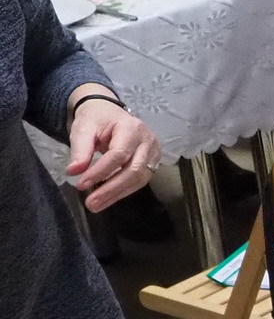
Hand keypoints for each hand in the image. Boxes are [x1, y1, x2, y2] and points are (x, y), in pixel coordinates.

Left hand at [67, 92, 159, 212]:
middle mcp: (147, 140)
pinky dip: (124, 191)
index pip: (119, 154)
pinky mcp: (153, 161)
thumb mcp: (83, 129)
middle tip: (91, 203)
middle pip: (134, 169)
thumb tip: (74, 172)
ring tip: (97, 205)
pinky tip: (108, 197)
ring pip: (140, 178)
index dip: (100, 172)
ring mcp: (153, 151)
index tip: (80, 185)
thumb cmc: (96, 120)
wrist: (109, 113)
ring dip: (118, 194)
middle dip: (111, 189)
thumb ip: (80, 149)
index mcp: (131, 128)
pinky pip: (141, 180)